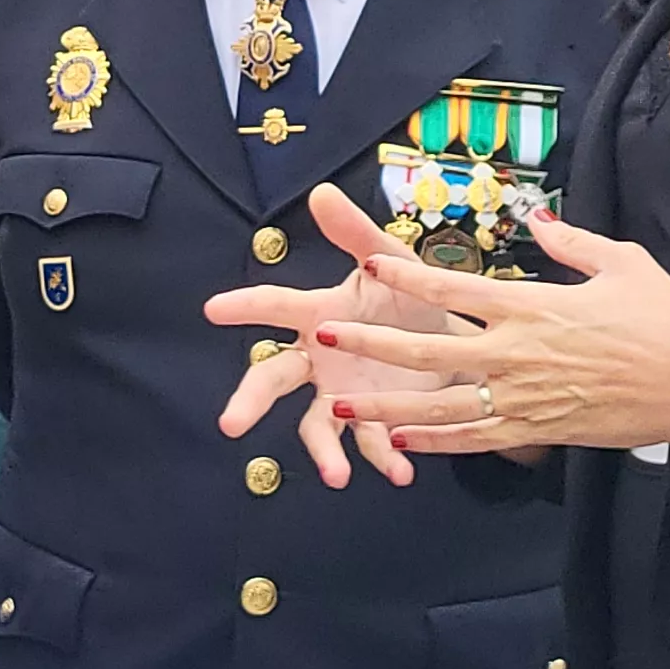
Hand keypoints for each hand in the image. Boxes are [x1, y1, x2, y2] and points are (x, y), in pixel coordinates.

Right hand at [202, 183, 473, 486]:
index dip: (245, 306)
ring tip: (336, 476)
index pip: (275, 307)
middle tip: (231, 424)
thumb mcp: (389, 261)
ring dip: (324, 451)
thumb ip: (356, 233)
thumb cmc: (410, 298)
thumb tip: (322, 192)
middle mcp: (320, 359)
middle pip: (273, 378)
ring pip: (317, 425)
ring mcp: (343, 393)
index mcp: (320, 316)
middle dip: (251, 400)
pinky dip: (383, 459)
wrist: (455, 340)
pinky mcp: (373, 420)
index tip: (214, 309)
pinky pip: (371, 443)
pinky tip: (400, 472)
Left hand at [299, 213, 669, 456]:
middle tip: (320, 338)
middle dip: (368, 344)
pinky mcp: (540, 432)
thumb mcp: (621, 262)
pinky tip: (401, 443)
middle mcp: (517, 352)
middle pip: (427, 348)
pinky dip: (437, 444)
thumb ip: (572, 241)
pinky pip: (478, 440)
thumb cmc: (665, 317)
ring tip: (339, 407)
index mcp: (532, 304)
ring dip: (386, 405)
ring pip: (441, 406)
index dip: (405, 277)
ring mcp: (525, 397)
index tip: (366, 264)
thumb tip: (541, 218)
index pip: (453, 287)